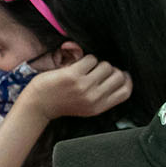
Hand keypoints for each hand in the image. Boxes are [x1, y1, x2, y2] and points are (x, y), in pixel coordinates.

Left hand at [15, 55, 131, 122]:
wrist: (39, 105)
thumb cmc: (62, 101)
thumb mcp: (86, 105)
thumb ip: (102, 94)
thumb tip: (120, 73)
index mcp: (99, 107)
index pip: (126, 92)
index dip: (126, 80)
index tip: (120, 74)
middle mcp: (93, 98)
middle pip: (119, 76)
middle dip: (110, 69)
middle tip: (97, 71)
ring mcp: (84, 87)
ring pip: (105, 65)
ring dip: (96, 63)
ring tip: (84, 69)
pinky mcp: (73, 76)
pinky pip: (90, 59)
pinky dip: (84, 59)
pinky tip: (75, 66)